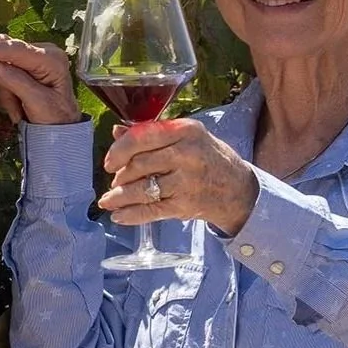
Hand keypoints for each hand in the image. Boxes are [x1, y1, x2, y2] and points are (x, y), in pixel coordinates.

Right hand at [0, 33, 81, 126]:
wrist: (61, 128)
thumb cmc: (55, 118)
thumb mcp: (39, 104)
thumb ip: (18, 83)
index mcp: (50, 59)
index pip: (16, 49)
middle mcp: (42, 52)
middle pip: (5, 45)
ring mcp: (32, 58)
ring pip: (0, 60)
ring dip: (1, 88)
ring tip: (15, 110)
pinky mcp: (23, 65)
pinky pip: (2, 70)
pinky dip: (1, 88)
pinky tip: (14, 105)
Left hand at [98, 118, 257, 234]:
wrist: (238, 189)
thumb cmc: (207, 157)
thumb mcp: (186, 137)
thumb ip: (151, 133)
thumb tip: (116, 131)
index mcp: (184, 131)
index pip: (142, 136)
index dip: (119, 150)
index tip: (109, 161)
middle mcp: (186, 154)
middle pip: (140, 164)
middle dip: (121, 176)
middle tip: (115, 182)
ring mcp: (186, 181)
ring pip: (143, 189)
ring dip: (120, 197)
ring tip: (108, 201)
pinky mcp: (185, 205)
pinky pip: (152, 211)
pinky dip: (131, 215)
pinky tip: (119, 216)